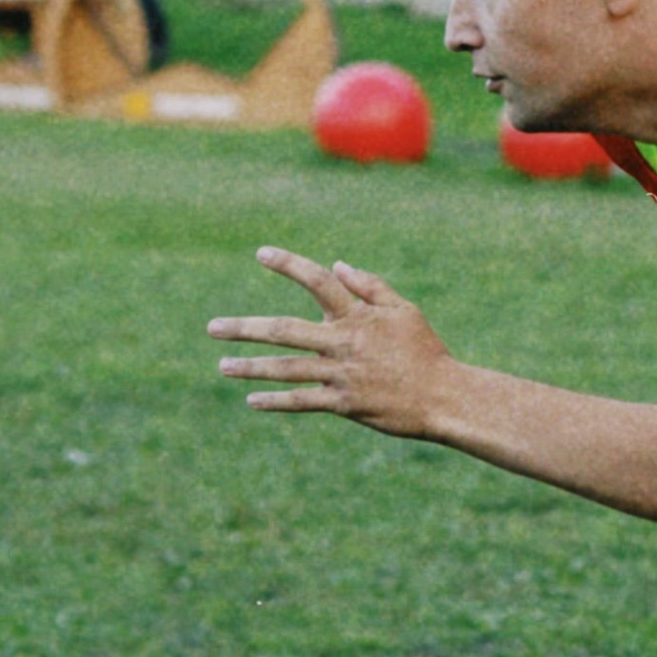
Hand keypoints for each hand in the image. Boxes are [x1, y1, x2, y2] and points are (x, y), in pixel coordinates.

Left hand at [209, 247, 454, 435]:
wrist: (444, 397)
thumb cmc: (426, 350)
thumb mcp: (404, 310)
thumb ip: (370, 286)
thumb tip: (337, 264)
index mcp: (357, 315)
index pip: (318, 281)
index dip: (289, 264)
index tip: (261, 253)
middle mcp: (343, 342)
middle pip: (283, 330)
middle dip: (244, 328)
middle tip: (212, 327)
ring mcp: (341, 374)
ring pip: (285, 369)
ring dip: (250, 368)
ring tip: (223, 364)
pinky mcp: (344, 404)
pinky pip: (302, 402)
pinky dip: (276, 401)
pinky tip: (253, 401)